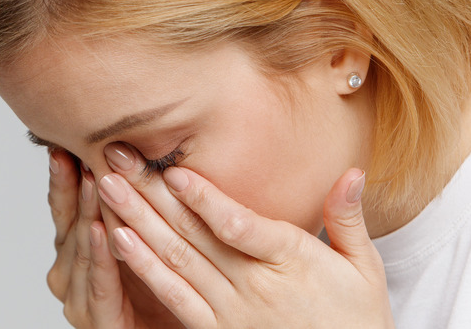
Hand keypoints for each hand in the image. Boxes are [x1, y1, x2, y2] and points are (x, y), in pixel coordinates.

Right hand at [45, 149, 182, 327]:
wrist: (168, 328)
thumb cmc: (159, 283)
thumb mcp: (145, 234)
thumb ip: (135, 202)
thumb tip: (138, 151)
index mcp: (78, 248)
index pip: (67, 206)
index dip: (66, 175)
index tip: (65, 142)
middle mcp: (71, 271)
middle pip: (71, 222)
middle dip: (76, 185)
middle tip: (77, 148)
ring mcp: (80, 297)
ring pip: (83, 249)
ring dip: (88, 212)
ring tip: (93, 178)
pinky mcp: (98, 321)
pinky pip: (100, 284)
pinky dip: (101, 257)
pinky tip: (102, 231)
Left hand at [97, 143, 394, 327]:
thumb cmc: (355, 319)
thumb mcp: (363, 267)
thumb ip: (347, 218)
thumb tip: (354, 172)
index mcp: (290, 261)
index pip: (239, 226)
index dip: (203, 198)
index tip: (172, 169)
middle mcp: (255, 286)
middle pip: (195, 234)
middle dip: (152, 193)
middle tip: (119, 158)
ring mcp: (231, 311)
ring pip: (177, 260)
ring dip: (138, 222)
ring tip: (107, 189)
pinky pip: (174, 297)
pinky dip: (145, 268)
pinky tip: (120, 241)